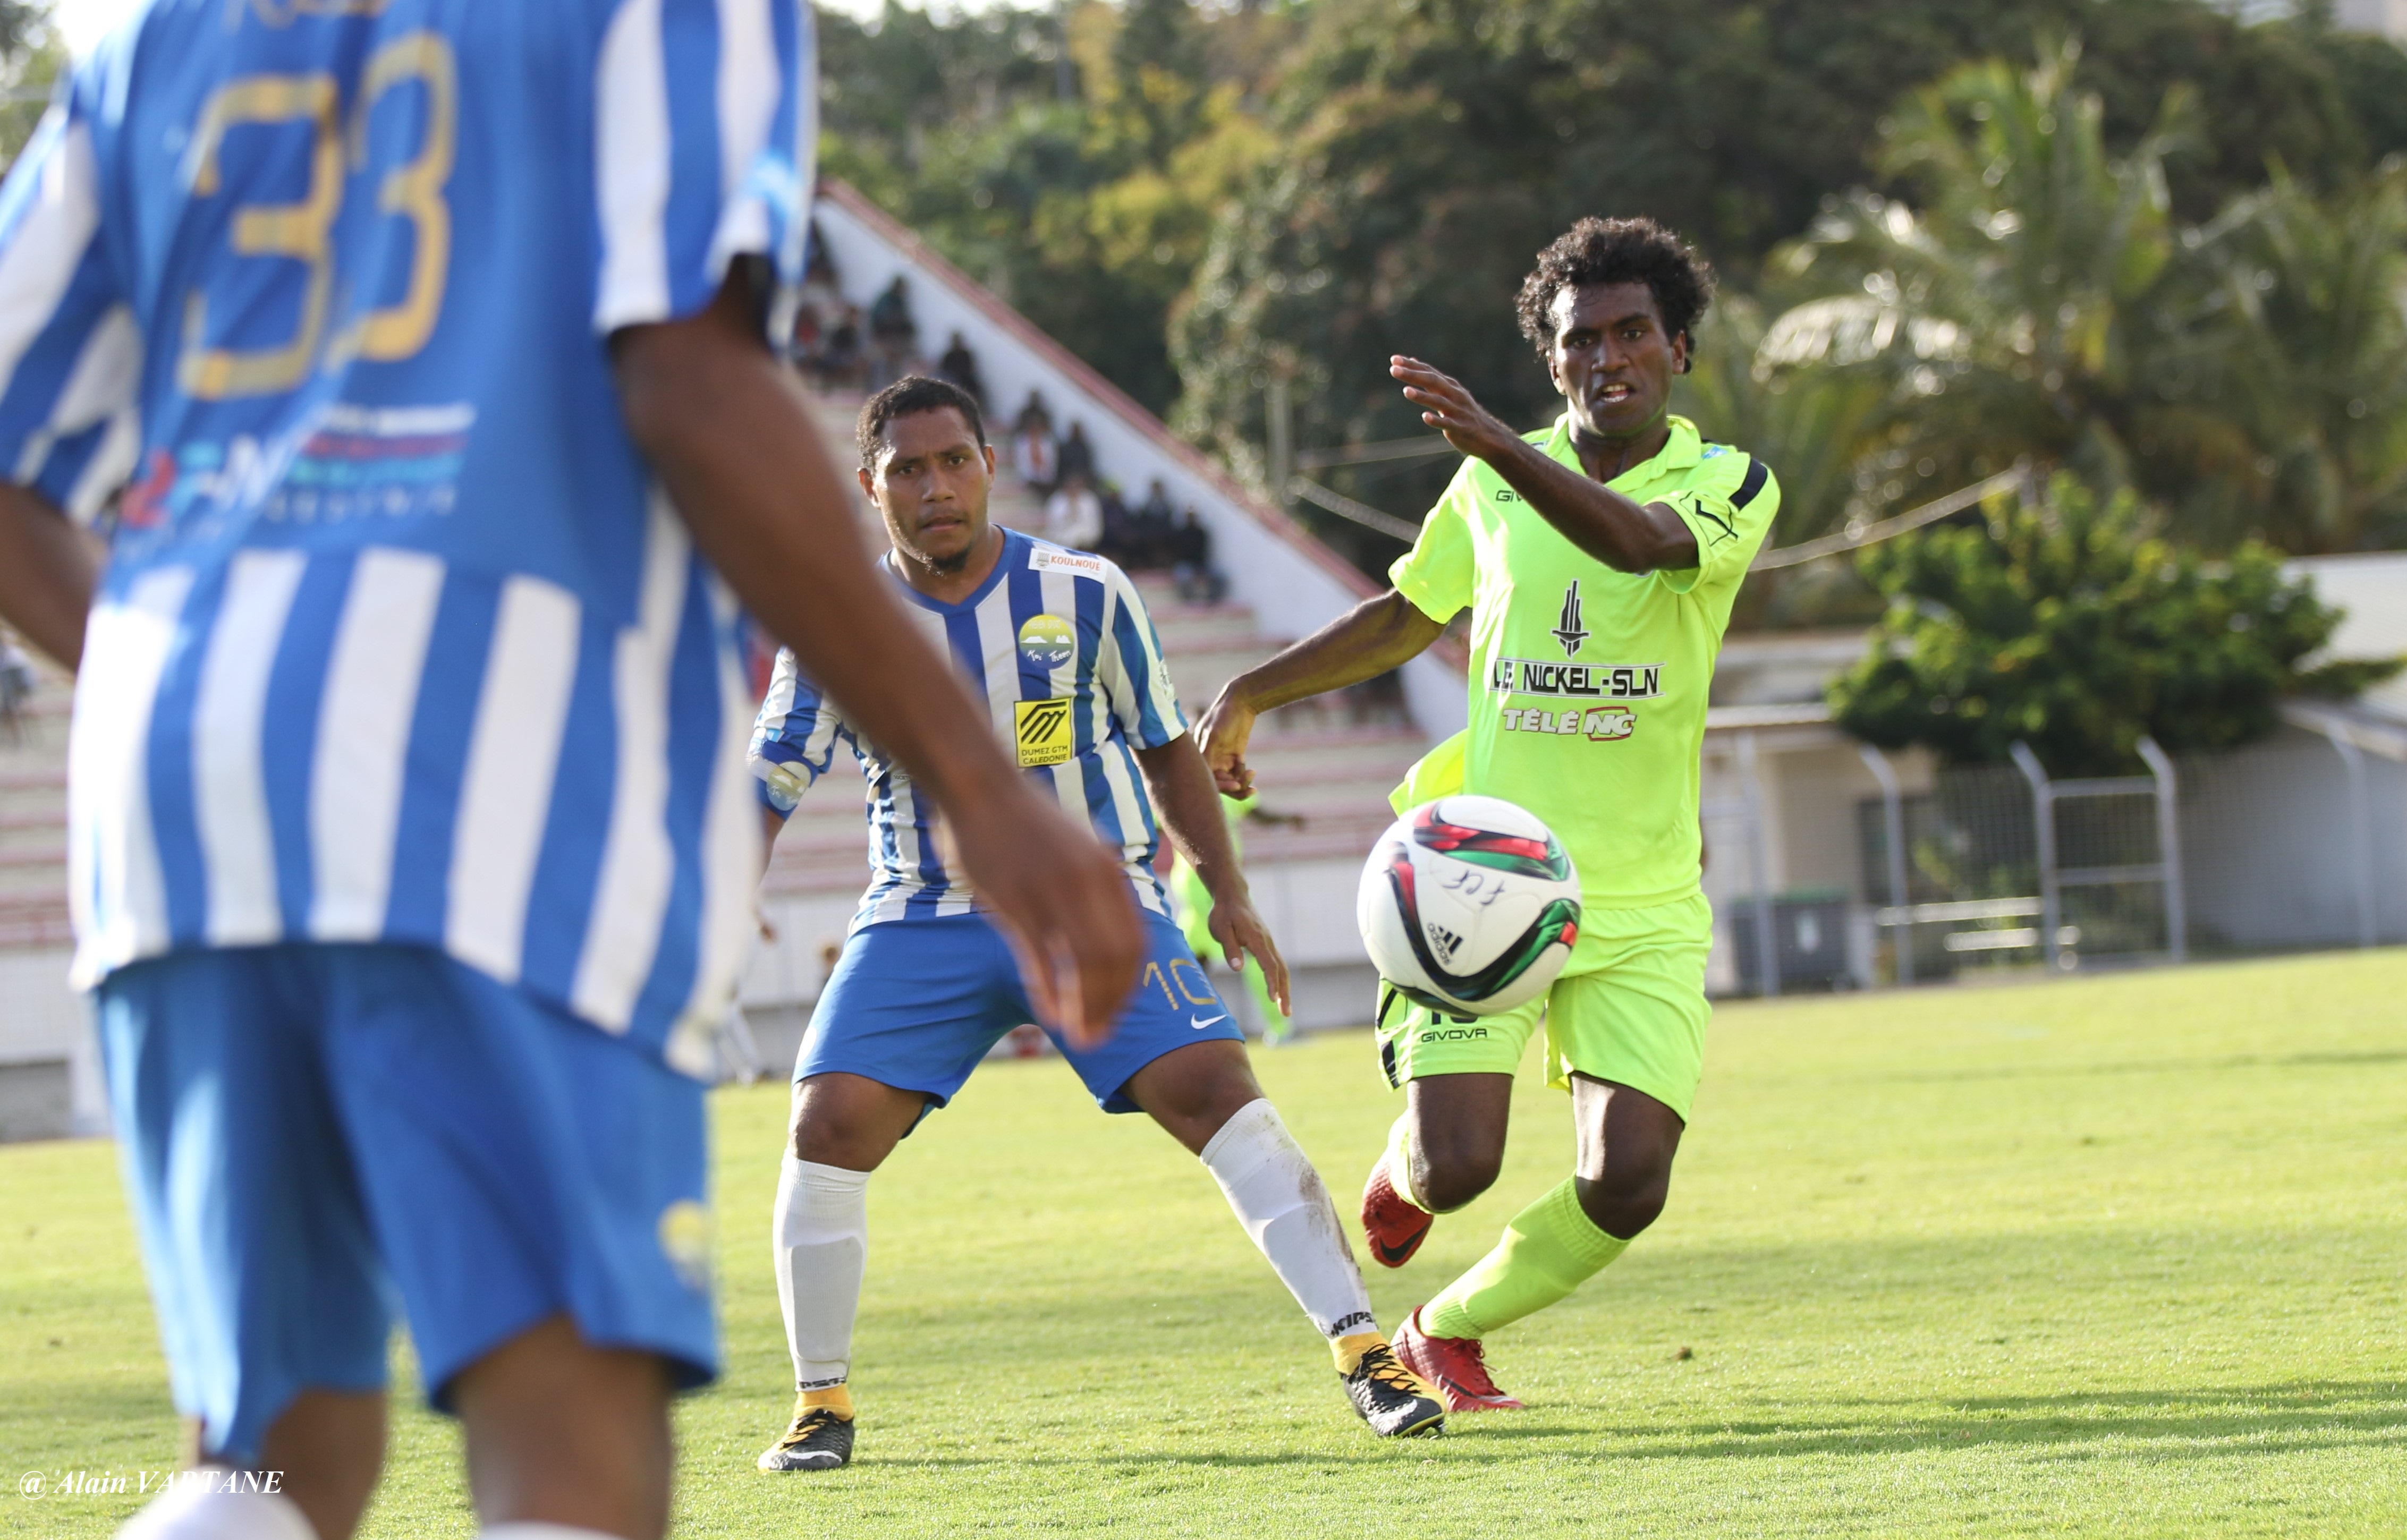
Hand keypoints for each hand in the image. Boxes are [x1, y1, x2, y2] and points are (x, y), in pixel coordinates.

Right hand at [947, 788, 1143, 1050]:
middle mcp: (1088, 883)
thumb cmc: (1024, 820)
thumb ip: (1096, 884)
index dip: (1130, 985)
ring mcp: (1052, 892)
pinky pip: (1041, 960)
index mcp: (1107, 870)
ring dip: (1086, 1008)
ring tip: (1082, 1038)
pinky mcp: (1014, 901)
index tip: (1118, 1009)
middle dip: (1112, 1004)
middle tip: (1101, 1036)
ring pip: (1084, 965)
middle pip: (1116, 959)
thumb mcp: (1076, 847)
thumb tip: (1108, 927)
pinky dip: (1051, 994)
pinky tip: (1051, 1016)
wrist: (980, 785)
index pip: (1135, 943)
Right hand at [1195, 687, 1256, 797]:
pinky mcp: (1234, 758)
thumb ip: (1206, 754)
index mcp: (1199, 753)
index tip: (1235, 785)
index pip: (1206, 777)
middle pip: (1218, 783)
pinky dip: (1244, 776)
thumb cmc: (1224, 715)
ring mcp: (1222, 759)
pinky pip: (1238, 775)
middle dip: (1233, 787)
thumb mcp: (1214, 735)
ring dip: (1241, 782)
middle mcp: (1209, 759)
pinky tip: (1251, 770)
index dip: (1220, 785)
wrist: (1242, 702)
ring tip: (1251, 774)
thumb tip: (1200, 772)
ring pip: (1229, 781)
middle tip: (1249, 788)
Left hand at [1207, 889, 1291, 1016]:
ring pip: (1282, 969)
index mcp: (1257, 939)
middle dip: (1285, 993)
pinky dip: (1280, 980)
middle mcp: (1267, 942)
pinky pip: (1277, 965)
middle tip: (1286, 1013)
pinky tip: (1279, 993)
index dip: (1271, 983)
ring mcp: (1269, 943)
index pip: (1269, 964)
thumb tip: (1238, 968)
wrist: (1233, 897)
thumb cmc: (1224, 914)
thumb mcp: (1221, 929)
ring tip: (1285, 1010)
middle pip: (1281, 970)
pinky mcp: (1266, 945)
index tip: (1273, 999)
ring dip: (1285, 989)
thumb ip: (1230, 948)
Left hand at [1390, 356, 1521, 462]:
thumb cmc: (1462, 413)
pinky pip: (1447, 423)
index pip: (1429, 371)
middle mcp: (1454, 395)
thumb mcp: (1448, 393)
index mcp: (1450, 386)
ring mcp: (1457, 411)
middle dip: (1413, 375)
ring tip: (1406, 391)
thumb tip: (1413, 361)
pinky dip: (1437, 420)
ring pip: (1438, 401)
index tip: (1394, 359)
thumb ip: (1430, 379)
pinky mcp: (1460, 427)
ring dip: (1422, 396)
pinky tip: (1425, 417)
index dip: (1412, 365)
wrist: (1488, 436)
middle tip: (1393, 370)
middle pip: (1432, 381)